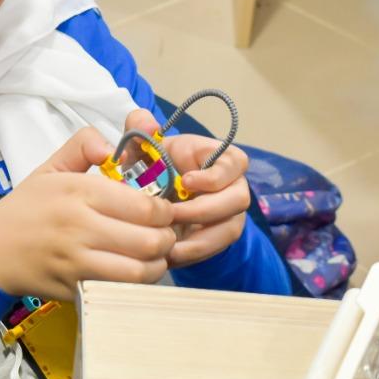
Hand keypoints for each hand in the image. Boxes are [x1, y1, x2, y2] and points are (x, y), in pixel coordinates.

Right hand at [0, 127, 176, 301]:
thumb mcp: (50, 167)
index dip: (163, 210)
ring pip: (139, 271)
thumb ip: (83, 145)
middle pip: (149, 241)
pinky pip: (118, 291)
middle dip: (166, 239)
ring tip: (153, 256)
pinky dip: (134, 285)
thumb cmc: (25, 208)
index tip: (161, 210)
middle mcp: (79, 227)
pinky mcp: (74, 289)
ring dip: (155, 265)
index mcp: (78, 192)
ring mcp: (76, 262)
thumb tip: (111, 144)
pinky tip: (132, 274)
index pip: (143, 206)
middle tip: (163, 235)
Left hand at [123, 109, 248, 267]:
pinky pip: (216, 249)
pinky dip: (194, 253)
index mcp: (218, 158)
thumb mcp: (142, 146)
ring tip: (168, 243)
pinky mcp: (219, 238)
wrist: (154, 197)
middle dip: (204, 210)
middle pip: (237, 199)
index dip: (215, 175)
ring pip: (230, 229)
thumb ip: (140, 127)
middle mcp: (232, 185)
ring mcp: (229, 214)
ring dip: (200, 238)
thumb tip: (146, 123)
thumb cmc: (154, 165)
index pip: (235, 162)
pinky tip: (170, 255)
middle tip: (171, 215)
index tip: (185, 181)